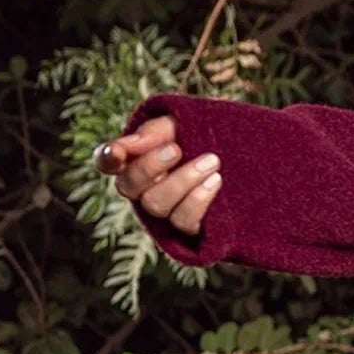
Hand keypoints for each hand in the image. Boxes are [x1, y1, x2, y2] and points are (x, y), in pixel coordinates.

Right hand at [94, 116, 221, 234]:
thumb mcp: (179, 124)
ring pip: (156, 204)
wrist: (246, 157)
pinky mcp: (188, 229)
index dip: (107, 158)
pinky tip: (216, 181)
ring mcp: (165, 212)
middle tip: (177, 149)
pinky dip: (199, 199)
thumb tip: (131, 144)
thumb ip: (154, 130)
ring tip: (212, 161)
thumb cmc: (204, 138)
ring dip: (183, 180)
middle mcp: (143, 190)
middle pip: (128, 186)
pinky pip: (184, 221)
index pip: (106, 161)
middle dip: (150, 166)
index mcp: (135, 160)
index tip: (118, 151)